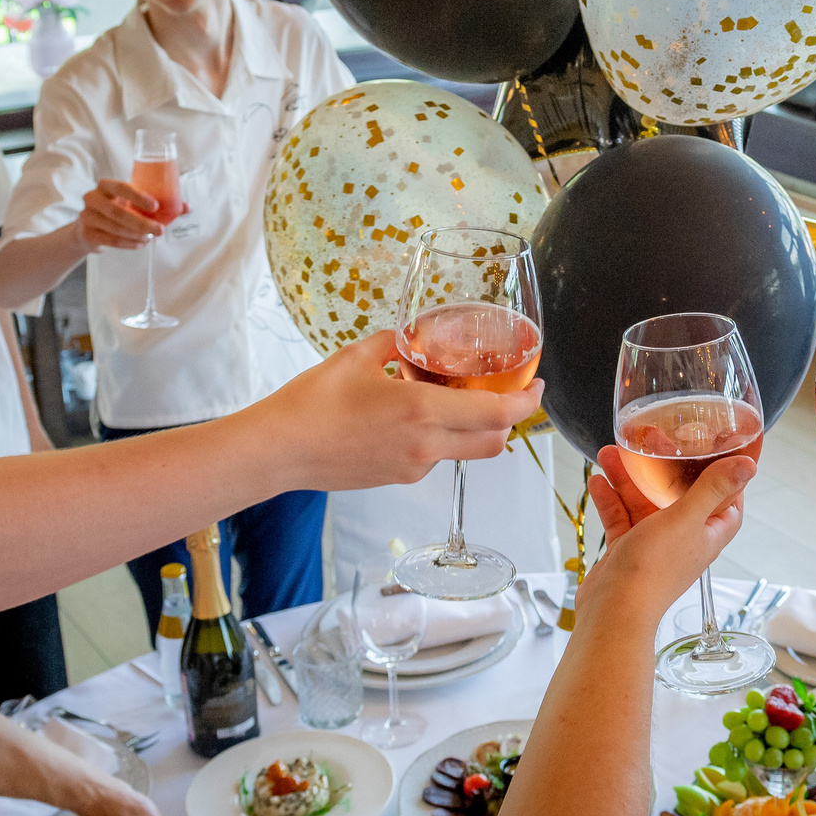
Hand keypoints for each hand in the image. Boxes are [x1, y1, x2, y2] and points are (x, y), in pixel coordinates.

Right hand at [78, 177, 167, 251]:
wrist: (89, 228)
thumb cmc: (117, 210)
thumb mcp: (131, 202)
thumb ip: (156, 203)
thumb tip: (186, 207)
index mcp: (106, 186)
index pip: (122, 188)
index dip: (138, 197)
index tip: (155, 206)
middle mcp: (93, 198)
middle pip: (118, 212)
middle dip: (142, 223)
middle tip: (159, 230)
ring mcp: (87, 216)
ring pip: (115, 228)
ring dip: (136, 235)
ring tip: (150, 238)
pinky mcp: (87, 233)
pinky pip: (111, 240)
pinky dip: (129, 244)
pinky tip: (140, 244)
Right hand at [254, 330, 540, 490]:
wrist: (278, 451)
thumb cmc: (312, 402)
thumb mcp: (359, 356)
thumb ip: (397, 344)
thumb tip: (415, 336)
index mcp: (422, 412)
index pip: (498, 415)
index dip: (527, 402)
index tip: (537, 386)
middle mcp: (425, 446)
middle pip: (495, 443)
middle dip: (509, 420)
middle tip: (506, 393)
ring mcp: (412, 468)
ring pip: (464, 451)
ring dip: (470, 428)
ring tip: (445, 397)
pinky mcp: (397, 478)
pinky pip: (433, 457)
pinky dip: (438, 438)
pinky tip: (409, 416)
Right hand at [579, 450, 751, 624]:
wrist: (614, 609)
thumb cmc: (654, 568)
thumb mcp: (686, 519)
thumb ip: (713, 489)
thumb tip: (749, 466)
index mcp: (708, 532)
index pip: (728, 498)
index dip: (726, 473)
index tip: (717, 445)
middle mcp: (684, 538)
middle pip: (679, 492)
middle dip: (664, 465)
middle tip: (651, 437)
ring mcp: (654, 544)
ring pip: (643, 501)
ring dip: (628, 477)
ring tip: (610, 452)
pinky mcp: (627, 551)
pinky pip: (620, 518)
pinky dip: (610, 499)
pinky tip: (597, 480)